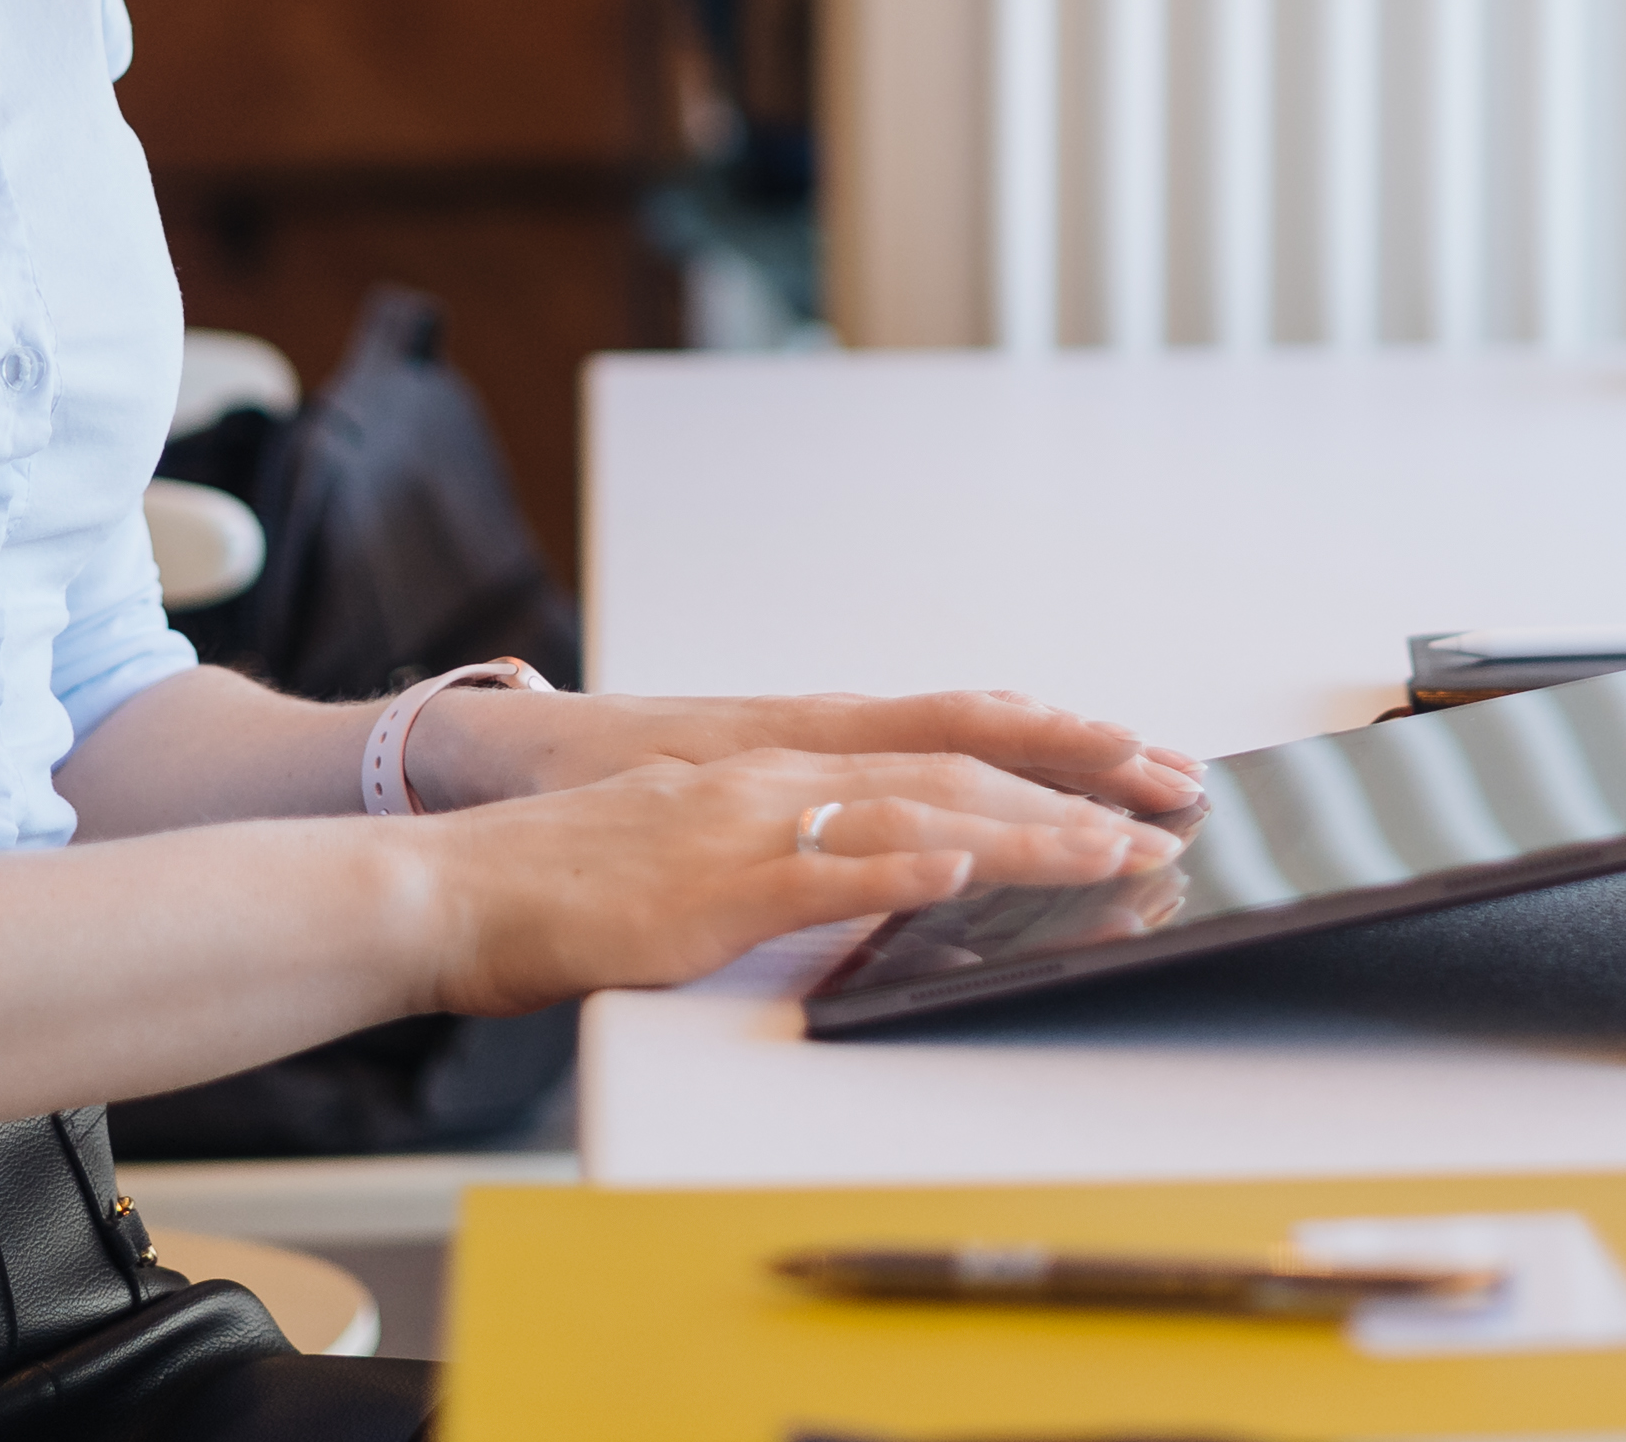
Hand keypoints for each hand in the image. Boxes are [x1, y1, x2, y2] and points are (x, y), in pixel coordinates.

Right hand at [414, 684, 1203, 818]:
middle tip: (1171, 803)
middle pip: (958, 763)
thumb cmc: (565, 880)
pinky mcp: (717, 881)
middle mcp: (780, 772)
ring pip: (921, 807)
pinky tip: (970, 864)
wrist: (454, 884)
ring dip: (1030, 830)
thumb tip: (866, 864)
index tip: (1128, 769)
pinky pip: (830, 866)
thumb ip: (780, 846)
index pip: (939, 742)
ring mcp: (751, 821)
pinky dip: (907, 863)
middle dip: (1075, 782)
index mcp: (780, 761)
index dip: (1042, 752)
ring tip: (1118, 848)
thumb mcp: (693, 845)